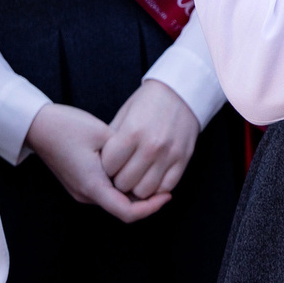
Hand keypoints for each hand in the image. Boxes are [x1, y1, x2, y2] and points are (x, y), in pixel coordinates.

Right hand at [24, 103, 169, 222]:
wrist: (37, 126)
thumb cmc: (67, 127)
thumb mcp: (102, 134)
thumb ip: (124, 152)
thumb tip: (143, 162)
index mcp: (92, 186)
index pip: (126, 212)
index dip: (151, 208)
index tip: (168, 195)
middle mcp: (86, 195)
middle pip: (122, 208)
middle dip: (146, 201)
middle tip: (167, 185)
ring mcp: (81, 191)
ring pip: (115, 201)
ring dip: (134, 194)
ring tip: (154, 176)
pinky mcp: (80, 184)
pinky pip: (107, 192)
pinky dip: (123, 188)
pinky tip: (135, 171)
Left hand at [101, 79, 199, 202]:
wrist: (181, 91)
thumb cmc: (148, 102)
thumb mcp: (124, 114)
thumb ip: (111, 141)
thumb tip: (100, 166)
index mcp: (132, 132)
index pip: (108, 167)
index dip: (105, 167)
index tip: (109, 162)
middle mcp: (151, 146)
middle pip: (124, 183)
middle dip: (119, 180)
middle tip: (121, 170)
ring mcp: (169, 155)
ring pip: (144, 191)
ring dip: (137, 186)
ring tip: (136, 175)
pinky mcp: (183, 159)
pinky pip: (165, 187)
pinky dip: (156, 187)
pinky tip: (151, 175)